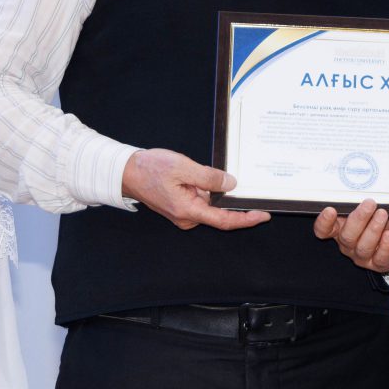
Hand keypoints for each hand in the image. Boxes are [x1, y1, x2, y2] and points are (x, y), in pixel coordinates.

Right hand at [121, 149, 271, 231]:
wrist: (126, 172)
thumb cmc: (149, 169)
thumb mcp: (182, 167)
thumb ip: (208, 177)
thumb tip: (230, 184)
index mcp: (188, 210)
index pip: (224, 220)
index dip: (246, 219)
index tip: (263, 215)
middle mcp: (187, 217)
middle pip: (219, 213)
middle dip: (231, 200)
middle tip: (245, 185)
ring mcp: (183, 213)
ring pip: (209, 204)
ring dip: (215, 192)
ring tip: (208, 173)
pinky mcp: (180, 206)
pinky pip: (200, 200)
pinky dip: (207, 190)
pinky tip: (202, 176)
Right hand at [314, 199, 388, 272]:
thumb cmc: (379, 219)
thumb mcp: (369, 208)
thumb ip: (360, 203)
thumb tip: (361, 190)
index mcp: (340, 230)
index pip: (324, 230)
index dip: (324, 222)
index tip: (330, 210)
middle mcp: (349, 245)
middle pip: (347, 237)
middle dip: (359, 219)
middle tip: (370, 203)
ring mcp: (363, 257)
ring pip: (363, 247)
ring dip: (373, 229)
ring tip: (383, 214)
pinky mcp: (380, 264)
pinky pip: (380, 259)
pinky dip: (385, 246)